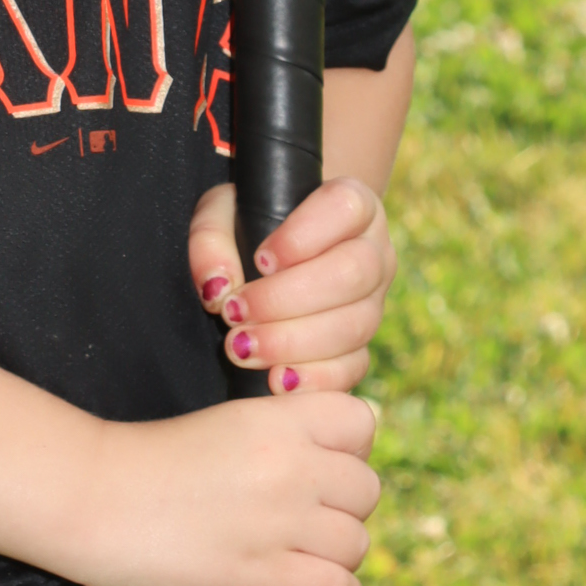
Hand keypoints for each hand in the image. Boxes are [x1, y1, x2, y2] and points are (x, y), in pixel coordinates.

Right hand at [75, 389, 379, 585]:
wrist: (91, 497)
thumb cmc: (147, 461)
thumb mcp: (226, 424)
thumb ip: (280, 437)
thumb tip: (330, 466)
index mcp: (276, 418)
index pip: (361, 422)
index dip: (348, 447)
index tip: (320, 464)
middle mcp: (289, 464)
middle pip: (366, 489)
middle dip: (343, 507)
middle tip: (303, 518)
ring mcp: (280, 521)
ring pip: (357, 544)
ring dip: (334, 555)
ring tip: (297, 557)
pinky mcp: (262, 576)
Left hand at [186, 177, 395, 392]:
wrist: (271, 257)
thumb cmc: (249, 224)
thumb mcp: (222, 213)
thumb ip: (211, 239)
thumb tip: (217, 289)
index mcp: (352, 204)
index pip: (346, 208)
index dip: (303, 236)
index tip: (260, 259)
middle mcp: (374, 252)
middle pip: (352, 274)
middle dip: (287, 300)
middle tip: (235, 313)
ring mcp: (373, 303)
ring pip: (354, 325)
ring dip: (292, 342)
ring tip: (241, 348)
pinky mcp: (361, 347)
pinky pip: (353, 367)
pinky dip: (315, 379)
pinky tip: (276, 381)